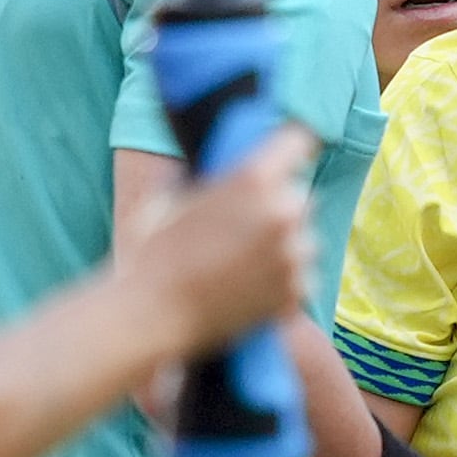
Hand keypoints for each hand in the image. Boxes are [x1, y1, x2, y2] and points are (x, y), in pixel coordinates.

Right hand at [119, 126, 316, 357]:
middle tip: (248, 224)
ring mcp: (293, 254)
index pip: (298, 140)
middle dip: (280, 205)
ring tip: (244, 262)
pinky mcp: (296, 292)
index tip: (285, 156)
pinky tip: (250, 287)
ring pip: (305, 239)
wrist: (151, 316)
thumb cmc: (152, 255)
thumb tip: (221, 163)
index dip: (290, 148)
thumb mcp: (172, 198)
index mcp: (254, 178)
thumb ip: (210, 178)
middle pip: (301, 195)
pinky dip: (284, 281)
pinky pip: (302, 276)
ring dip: (285, 245)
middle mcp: (282, 212)